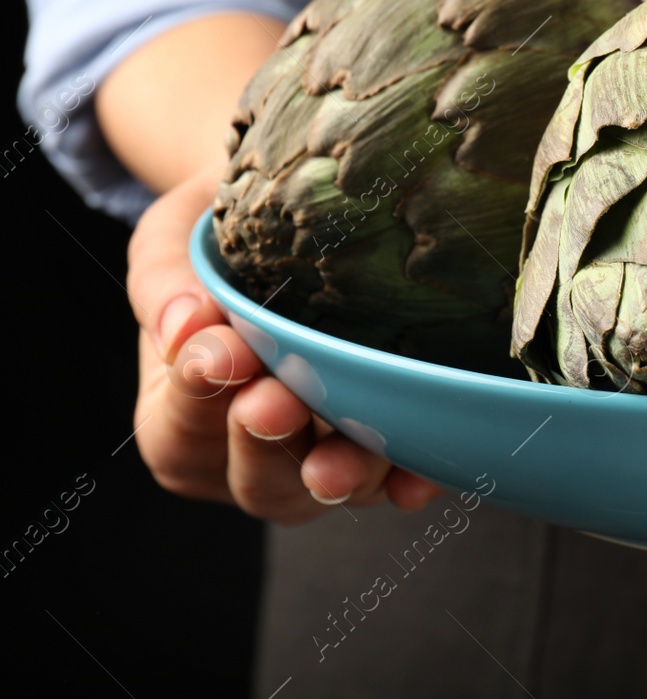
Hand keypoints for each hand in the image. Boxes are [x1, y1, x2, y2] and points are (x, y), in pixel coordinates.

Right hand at [127, 167, 441, 522]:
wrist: (299, 216)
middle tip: (275, 402)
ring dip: (338, 473)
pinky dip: (409, 480)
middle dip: (266, 445)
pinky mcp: (384, 451)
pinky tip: (420, 478)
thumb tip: (183, 323)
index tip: (221, 355)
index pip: (180, 432)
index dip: (197, 400)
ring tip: (339, 457)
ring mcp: (320, 460)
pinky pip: (399, 478)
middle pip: (255, 481)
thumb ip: (165, 282)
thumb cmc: (225, 236)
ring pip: (326, 489)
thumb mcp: (175, 240)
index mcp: (183, 418)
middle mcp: (250, 455)